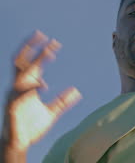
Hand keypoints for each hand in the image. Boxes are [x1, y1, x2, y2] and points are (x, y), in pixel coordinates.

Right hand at [1, 31, 81, 152]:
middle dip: (31, 47)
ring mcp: (14, 96)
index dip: (42, 51)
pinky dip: (31, 88)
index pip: (34, 63)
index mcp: (28, 86)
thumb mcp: (52, 113)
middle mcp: (20, 87)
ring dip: (34, 62)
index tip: (55, 42)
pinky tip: (42, 85)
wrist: (19, 145)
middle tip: (43, 36)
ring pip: (20, 74)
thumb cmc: (32, 127)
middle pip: (22, 62)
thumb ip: (62, 102)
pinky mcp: (12, 107)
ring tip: (48, 53)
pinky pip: (19, 94)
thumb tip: (76, 91)